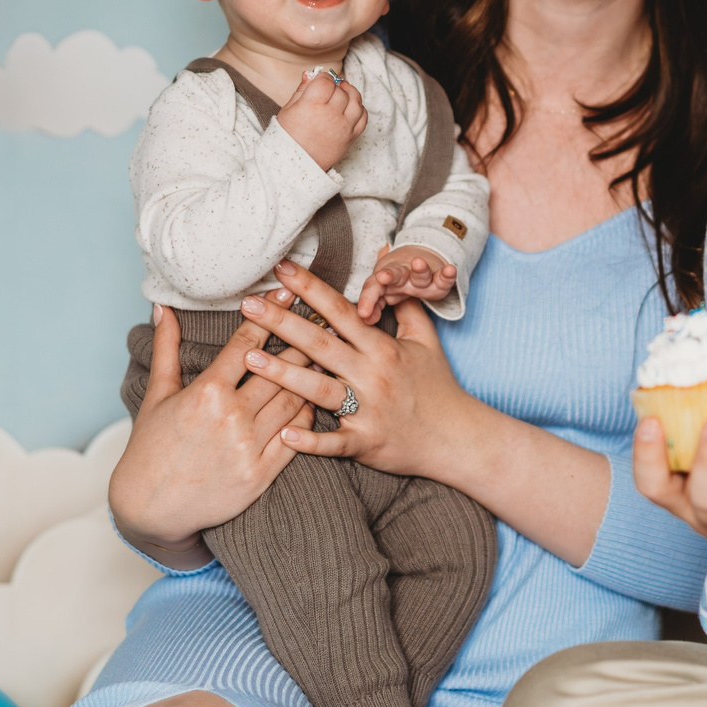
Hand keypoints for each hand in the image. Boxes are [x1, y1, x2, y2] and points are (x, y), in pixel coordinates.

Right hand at [107, 302, 314, 567]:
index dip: (270, 314)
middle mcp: (231, 417)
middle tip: (320, 317)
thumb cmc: (150, 448)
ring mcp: (249, 447)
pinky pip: (296, 437)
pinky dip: (308, 416)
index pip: (247, 343)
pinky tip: (317, 399)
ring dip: (312, 375)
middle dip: (302, 339)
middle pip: (280, 369)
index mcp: (206, 392)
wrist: (151, 507)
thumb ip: (166, 349)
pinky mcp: (261, 474)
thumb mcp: (156, 395)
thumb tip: (162, 308)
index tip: (288, 292)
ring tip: (328, 354)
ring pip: (294, 400)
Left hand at [239, 259, 478, 481]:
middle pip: (321, 345)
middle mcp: (373, 376)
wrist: (458, 438)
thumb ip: (403, 303)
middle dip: (282, 322)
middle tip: (249, 305)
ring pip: (320, 390)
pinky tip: (284, 434)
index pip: (341, 311)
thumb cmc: (437, 385)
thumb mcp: (425, 339)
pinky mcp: (366, 443)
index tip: (282, 270)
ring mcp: (369, 411)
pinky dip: (311, 441)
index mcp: (383, 348)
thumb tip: (388, 263)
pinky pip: (335, 442)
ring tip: (251, 359)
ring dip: (284, 375)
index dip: (310, 288)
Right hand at [274, 69, 365, 171]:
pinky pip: (363, 118)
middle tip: (327, 91)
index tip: (318, 81)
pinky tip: (351, 107)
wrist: (294, 165)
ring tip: (342, 93)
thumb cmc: (288, 137)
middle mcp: (330, 115)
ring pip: (356, 101)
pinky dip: (359, 109)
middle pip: (341, 91)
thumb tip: (310, 74)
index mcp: (311, 106)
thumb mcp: (288, 110)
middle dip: (335, 87)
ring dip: (351, 94)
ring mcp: (343, 127)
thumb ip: (302, 90)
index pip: (326, 81)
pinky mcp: (350, 138)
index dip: (322, 78)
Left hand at [358, 244, 456, 322]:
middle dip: (388, 276)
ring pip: (420, 273)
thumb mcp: (384, 294)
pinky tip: (450, 270)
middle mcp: (402, 276)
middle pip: (394, 275)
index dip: (367, 299)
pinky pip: (443, 278)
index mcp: (385, 282)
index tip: (364, 314)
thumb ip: (375, 305)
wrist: (420, 259)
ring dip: (420, 269)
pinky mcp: (438, 278)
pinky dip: (447, 275)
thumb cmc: (397, 283)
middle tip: (382, 277)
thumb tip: (366, 319)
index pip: (373, 288)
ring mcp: (420, 276)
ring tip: (418, 263)